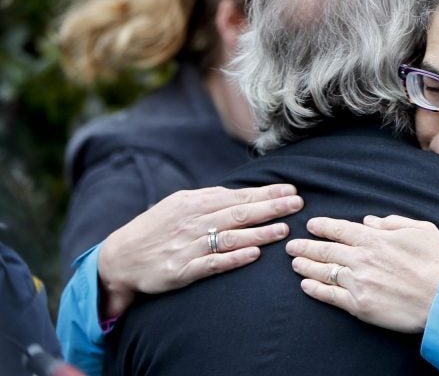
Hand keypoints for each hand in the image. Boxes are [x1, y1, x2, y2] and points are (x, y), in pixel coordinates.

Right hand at [98, 184, 302, 317]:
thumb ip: (211, 200)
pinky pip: (212, 263)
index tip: (291, 190)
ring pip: (230, 237)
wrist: (119, 257)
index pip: (237, 196)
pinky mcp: (181, 270)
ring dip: (260, 233)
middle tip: (298, 204)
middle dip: (271, 207)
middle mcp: (193, 221)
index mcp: (194, 202)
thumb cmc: (157, 229)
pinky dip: (234, 258)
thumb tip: (246, 194)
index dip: (266, 193)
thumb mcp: (180, 205)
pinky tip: (254, 255)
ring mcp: (187, 246)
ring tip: (284, 229)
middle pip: (239, 213)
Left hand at [285, 215, 438, 332]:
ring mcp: (358, 283)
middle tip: (292, 245)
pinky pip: (331, 296)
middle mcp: (362, 259)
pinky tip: (306, 285)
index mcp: (375, 239)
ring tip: (294, 263)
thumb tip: (369, 221)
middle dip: (306, 246)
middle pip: (326, 250)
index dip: (323, 226)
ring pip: (324, 272)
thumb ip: (392, 222)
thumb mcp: (421, 230)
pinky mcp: (359, 305)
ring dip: (306, 265)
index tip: (311, 225)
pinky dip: (316, 289)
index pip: (340, 229)